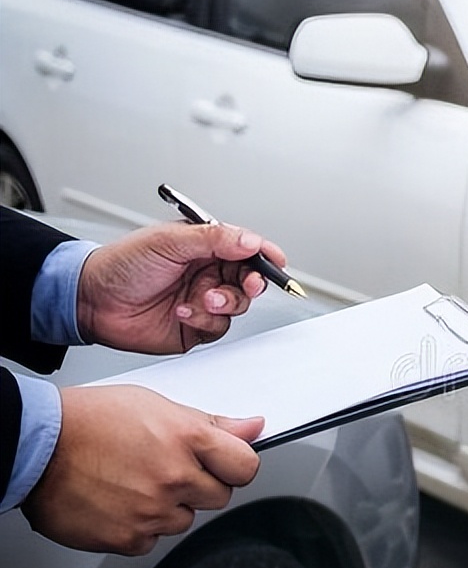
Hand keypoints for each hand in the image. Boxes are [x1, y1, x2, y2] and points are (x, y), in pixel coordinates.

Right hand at [20, 385, 263, 555]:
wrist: (36, 447)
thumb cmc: (89, 421)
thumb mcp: (157, 406)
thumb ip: (211, 424)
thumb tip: (252, 428)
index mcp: (187, 440)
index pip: (246, 466)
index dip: (236, 465)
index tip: (226, 464)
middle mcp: (174, 477)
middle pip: (219, 496)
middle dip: (201, 485)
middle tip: (168, 469)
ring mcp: (152, 511)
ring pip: (185, 520)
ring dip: (169, 507)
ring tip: (136, 482)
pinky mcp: (129, 539)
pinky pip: (153, 540)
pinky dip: (140, 527)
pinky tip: (120, 501)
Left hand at [77, 222, 288, 353]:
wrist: (91, 302)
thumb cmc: (120, 265)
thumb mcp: (168, 241)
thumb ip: (214, 238)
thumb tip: (250, 240)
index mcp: (204, 247)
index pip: (245, 248)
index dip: (264, 255)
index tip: (276, 261)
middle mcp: (207, 273)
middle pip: (249, 279)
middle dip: (249, 283)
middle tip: (244, 284)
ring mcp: (202, 301)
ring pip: (238, 306)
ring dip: (222, 303)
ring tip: (200, 300)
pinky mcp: (195, 327)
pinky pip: (218, 328)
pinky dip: (203, 321)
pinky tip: (182, 312)